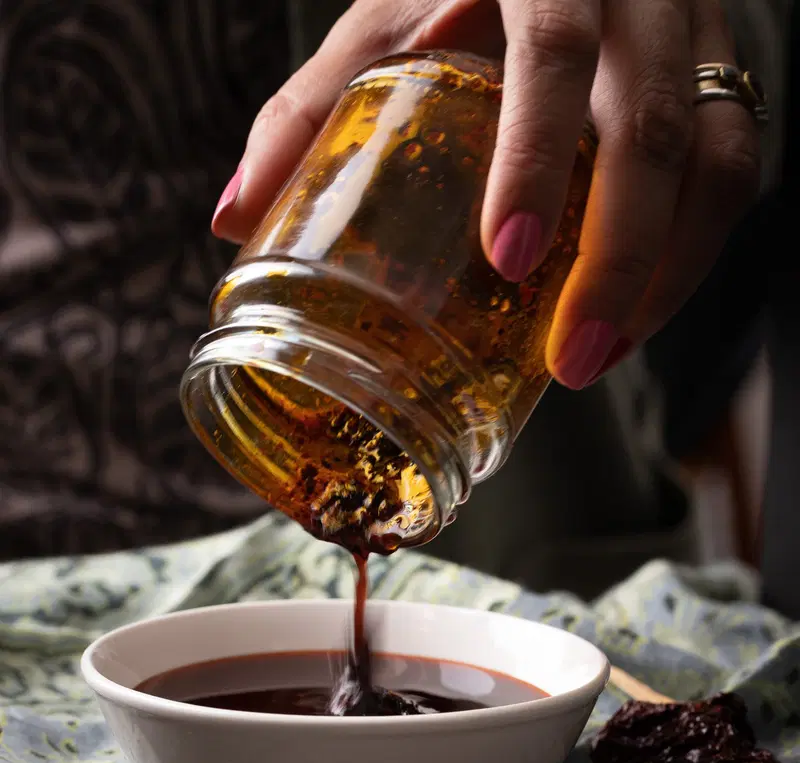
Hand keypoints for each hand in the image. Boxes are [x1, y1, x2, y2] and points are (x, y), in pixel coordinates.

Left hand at [212, 0, 760, 389]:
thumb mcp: (382, 22)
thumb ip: (311, 110)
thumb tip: (231, 222)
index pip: (556, 53)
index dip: (540, 158)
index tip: (510, 259)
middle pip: (655, 129)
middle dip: (620, 260)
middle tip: (571, 360)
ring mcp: (692, 34)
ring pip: (720, 160)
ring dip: (668, 277)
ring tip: (601, 359)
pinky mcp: (721, 77)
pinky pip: (737, 173)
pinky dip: (692, 257)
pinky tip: (637, 315)